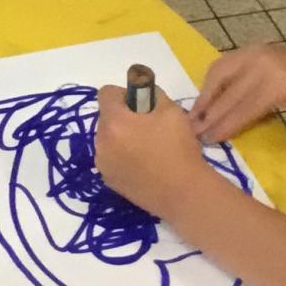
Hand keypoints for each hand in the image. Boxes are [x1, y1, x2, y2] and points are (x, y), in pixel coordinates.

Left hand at [95, 86, 219, 217]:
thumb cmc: (179, 148)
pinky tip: (144, 165)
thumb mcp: (171, 109)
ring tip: (147, 148)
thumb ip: (150, 93)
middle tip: (148, 128)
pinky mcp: (108, 180)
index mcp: (114, 121)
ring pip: (107, 138)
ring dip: (121, 137)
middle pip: (106, 117)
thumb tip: (139, 93)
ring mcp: (103, 163)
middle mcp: (101, 142)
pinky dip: (121, 156)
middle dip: (123, 117)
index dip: (124, 94)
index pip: (106, 93)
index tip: (142, 105)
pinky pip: (110, 158)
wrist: (184, 192)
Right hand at [191, 41, 285, 143]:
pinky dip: (210, 80)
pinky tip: (204, 96)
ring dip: (204, 96)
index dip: (225, 126)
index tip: (207, 140)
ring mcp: (252, 53)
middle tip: (190, 132)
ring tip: (192, 116)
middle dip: (208, 115)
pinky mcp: (249, 49)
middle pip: (227, 94)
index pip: (244, 109)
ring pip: (219, 75)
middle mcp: (260, 65)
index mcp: (276, 83)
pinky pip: (222, 64)